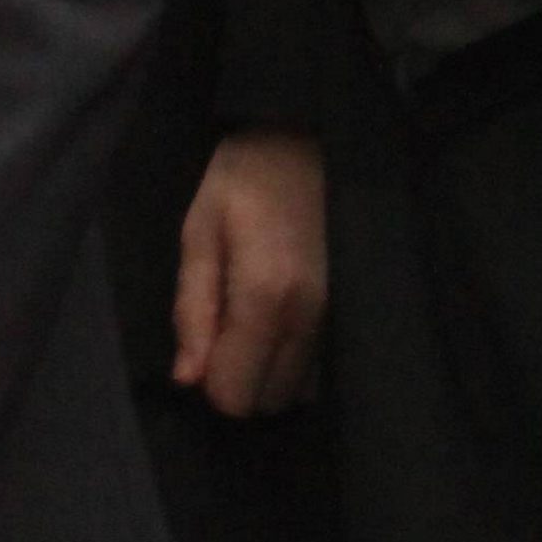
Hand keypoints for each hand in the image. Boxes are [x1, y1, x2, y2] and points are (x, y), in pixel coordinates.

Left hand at [171, 127, 326, 417]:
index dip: (210, 381)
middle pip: (268, 401)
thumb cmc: (244, 180)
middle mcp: (310, 319)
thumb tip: (187, 380)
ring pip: (298, 391)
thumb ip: (193, 310)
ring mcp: (339, 319)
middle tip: (226, 329)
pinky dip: (296, 361)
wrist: (313, 141)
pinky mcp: (354, 313)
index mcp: (266, 298)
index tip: (203, 343)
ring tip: (255, 321)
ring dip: (270, 371)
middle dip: (240, 379)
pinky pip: (321, 370)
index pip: (236, 394)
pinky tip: (282, 321)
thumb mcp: (199, 235)